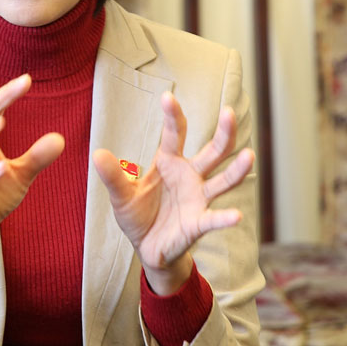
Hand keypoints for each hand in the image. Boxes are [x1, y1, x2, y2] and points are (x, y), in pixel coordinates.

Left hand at [91, 92, 252, 293]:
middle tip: (228, 112)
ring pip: (223, 180)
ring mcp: (198, 198)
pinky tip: (234, 216)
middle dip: (223, 131)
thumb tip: (97, 154)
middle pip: (213, 150)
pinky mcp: (200, 222)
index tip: (168, 96)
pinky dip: (225, 217)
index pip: (174, 134)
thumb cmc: (137, 216)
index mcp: (169, 162)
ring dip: (237, 169)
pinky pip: (214, 218)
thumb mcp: (121, 196)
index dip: (172, 116)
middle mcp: (190, 175)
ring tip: (249, 156)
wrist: (147, 248)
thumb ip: (113, 176)